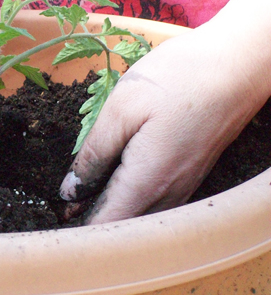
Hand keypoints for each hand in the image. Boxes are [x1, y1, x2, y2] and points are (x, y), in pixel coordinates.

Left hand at [59, 23, 270, 223]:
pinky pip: (156, 201)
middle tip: (61, 207)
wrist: (239, 64)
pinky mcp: (190, 172)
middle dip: (90, 221)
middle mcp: (169, 193)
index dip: (78, 230)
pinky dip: (130, 199)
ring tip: (79, 196)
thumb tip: (71, 190)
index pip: (107, 226)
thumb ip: (94, 154)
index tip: (54, 220)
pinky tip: (114, 181)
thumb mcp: (122, 109)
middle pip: (124, 226)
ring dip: (109, 210)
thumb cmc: (179, 78)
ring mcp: (184, 185)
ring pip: (141, 216)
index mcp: (147, 181)